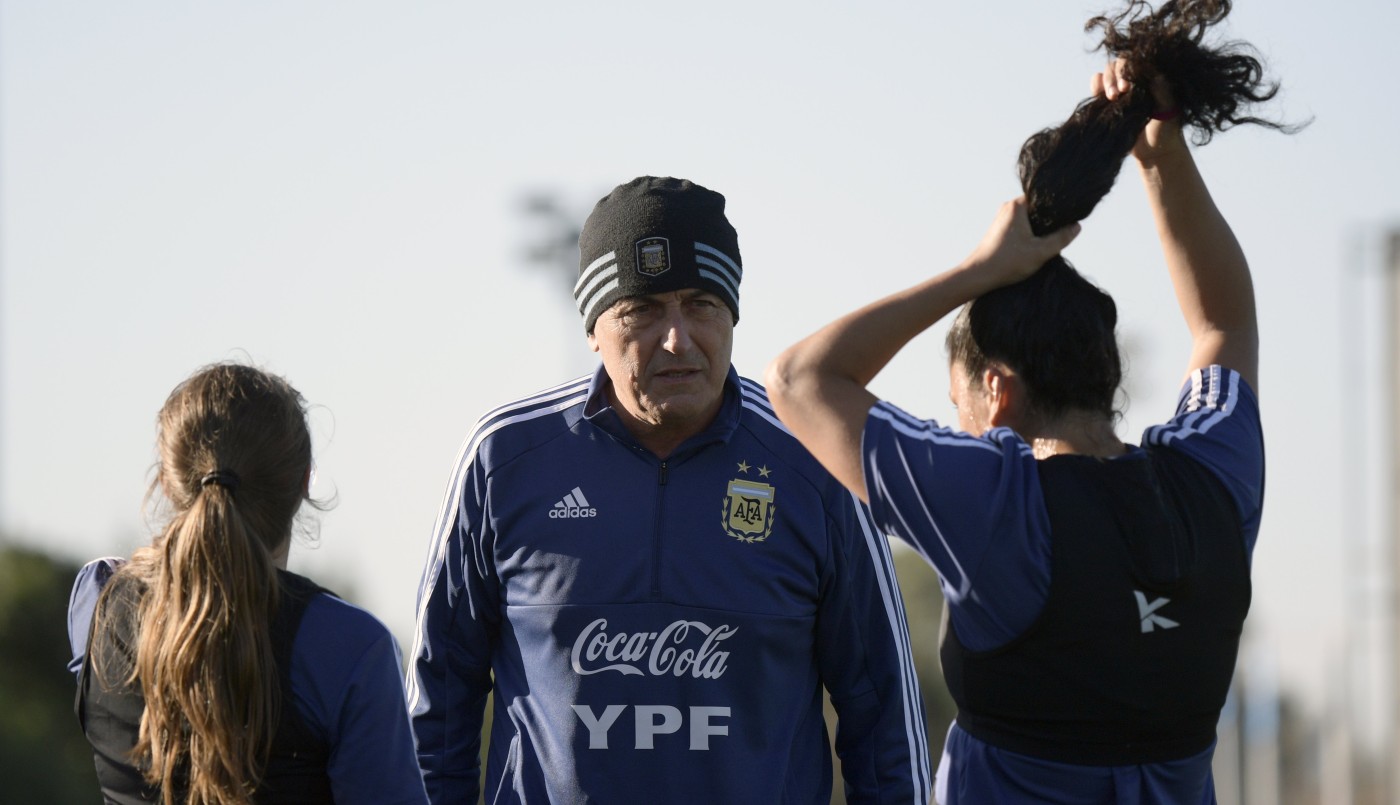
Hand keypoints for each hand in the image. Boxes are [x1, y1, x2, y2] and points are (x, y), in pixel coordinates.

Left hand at [960, 197, 1080, 289]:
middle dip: (1049, 222)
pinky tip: (1032, 249)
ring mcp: (1002, 219)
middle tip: (1057, 237)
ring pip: (1030, 220)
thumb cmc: (1007, 262)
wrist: (978, 276)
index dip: (1058, 210)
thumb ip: (1061, 238)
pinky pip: (1021, 227)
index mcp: (1017, 206)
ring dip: (1039, 231)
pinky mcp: (999, 230)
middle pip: (1038, 209)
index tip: (1066, 222)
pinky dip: (1029, 236)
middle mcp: (1008, 208)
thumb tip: (1076, 226)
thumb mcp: (1040, 252)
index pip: (1045, 198)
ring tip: (1044, 245)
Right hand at [1091, 58, 1184, 163]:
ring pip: (1107, 72)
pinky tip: (1098, 94)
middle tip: (1118, 93)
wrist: (1153, 151)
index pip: (1136, 61)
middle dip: (1116, 76)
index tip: (1128, 86)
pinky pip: (1097, 84)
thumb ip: (1164, 93)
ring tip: (1112, 98)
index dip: (1129, 69)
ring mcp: (1120, 88)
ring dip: (1106, 81)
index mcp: (1151, 77)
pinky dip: (1096, 85)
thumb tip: (1157, 75)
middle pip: (1119, 64)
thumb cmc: (1166, 129)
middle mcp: (1135, 79)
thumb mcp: (1169, 111)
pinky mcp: (1107, 99)